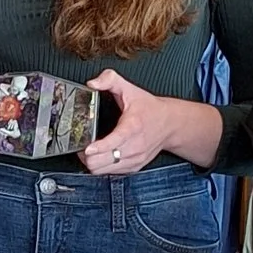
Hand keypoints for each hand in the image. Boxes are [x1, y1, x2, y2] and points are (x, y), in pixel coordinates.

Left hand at [82, 72, 218, 176]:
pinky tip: (101, 155)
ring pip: (103, 170)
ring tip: (89, 151)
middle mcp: (134, 146)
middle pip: (102, 162)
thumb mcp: (130, 88)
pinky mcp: (134, 167)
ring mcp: (134, 159)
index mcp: (132, 127)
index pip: (114, 142)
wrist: (170, 124)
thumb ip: (109, 79)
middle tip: (81, 145)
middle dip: (87, 155)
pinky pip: (111, 172)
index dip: (98, 147)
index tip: (87, 148)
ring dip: (92, 162)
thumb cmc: (149, 108)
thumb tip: (92, 83)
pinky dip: (102, 166)